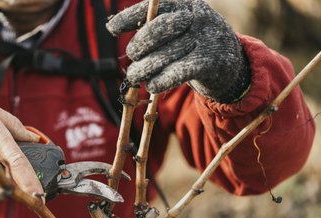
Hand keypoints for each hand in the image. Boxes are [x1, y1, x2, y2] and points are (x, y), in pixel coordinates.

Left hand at [106, 0, 250, 102]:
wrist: (231, 63)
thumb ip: (151, 25)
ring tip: (133, 76)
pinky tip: (152, 85)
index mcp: (185, 4)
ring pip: (167, 53)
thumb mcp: (177, 29)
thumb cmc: (192, 44)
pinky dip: (162, 80)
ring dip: (145, 68)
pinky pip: (180, 71)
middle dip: (140, 43)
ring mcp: (206, 38)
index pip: (155, 6)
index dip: (131, 16)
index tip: (112, 28)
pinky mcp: (211, 62)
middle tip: (131, 56)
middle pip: (161, 27)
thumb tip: (112, 24)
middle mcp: (197, 16)